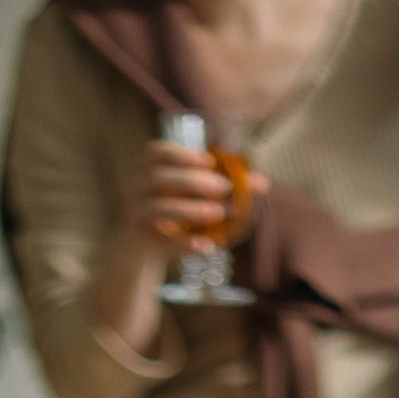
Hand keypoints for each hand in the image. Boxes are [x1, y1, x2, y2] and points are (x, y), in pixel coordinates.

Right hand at [126, 137, 267, 254]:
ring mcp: (134, 212)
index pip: (156, 151)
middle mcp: (136, 186)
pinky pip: (159, 241)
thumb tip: (264, 185)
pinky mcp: (137, 238)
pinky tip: (206, 247)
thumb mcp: (199, 193)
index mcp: (150, 167)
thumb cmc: (178, 206)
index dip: (181, 154)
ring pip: (158, 208)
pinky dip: (183, 244)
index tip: (208, 160)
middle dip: (192, 181)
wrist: (147, 242)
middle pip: (159, 178)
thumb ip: (228, 185)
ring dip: (189, 210)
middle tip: (224, 187)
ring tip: (218, 213)